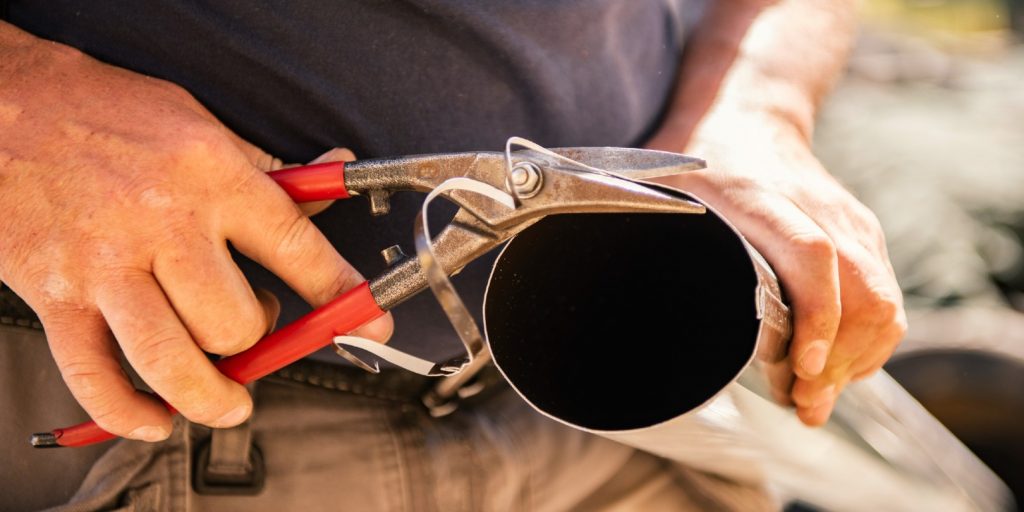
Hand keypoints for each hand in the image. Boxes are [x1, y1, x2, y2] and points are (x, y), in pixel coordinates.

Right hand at [0, 25, 391, 440]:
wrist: (6, 104)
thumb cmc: (107, 113)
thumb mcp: (203, 125)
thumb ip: (271, 169)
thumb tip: (334, 174)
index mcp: (211, 177)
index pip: (296, 248)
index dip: (341, 295)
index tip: (369, 323)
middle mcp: (163, 224)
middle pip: (233, 321)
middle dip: (257, 340)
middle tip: (255, 328)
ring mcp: (105, 265)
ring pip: (171, 361)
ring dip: (209, 397)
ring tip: (226, 399)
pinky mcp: (55, 296)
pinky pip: (94, 377)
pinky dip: (127, 414)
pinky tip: (152, 416)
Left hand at [646, 110, 905, 425]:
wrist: (751, 113)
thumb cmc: (695, 159)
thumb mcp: (659, 187)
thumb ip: (642, 234)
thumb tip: (612, 299)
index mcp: (758, 194)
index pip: (810, 254)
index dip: (815, 315)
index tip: (800, 367)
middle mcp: (816, 206)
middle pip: (860, 291)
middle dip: (836, 362)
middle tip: (801, 405)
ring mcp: (848, 221)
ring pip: (882, 304)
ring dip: (854, 362)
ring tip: (813, 398)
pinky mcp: (864, 234)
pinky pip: (886, 300)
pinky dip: (868, 345)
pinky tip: (834, 369)